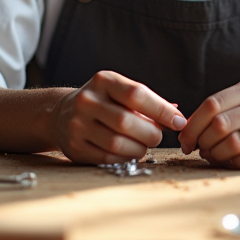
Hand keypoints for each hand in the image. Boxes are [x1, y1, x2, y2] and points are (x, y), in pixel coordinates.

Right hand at [48, 70, 186, 164]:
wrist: (60, 114)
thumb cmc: (103, 102)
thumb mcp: (120, 92)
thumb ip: (148, 102)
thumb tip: (177, 115)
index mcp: (103, 81)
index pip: (136, 94)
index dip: (161, 110)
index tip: (179, 122)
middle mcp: (87, 100)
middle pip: (127, 122)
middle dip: (151, 133)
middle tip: (156, 136)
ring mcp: (78, 125)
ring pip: (118, 144)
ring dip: (139, 149)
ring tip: (142, 144)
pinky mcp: (75, 148)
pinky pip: (108, 158)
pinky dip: (125, 158)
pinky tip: (128, 152)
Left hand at [178, 76, 239, 168]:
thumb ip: (229, 103)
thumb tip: (190, 124)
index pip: (213, 104)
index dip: (193, 123)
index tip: (185, 136)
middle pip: (219, 125)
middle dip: (201, 140)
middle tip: (196, 148)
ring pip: (232, 143)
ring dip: (214, 153)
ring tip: (211, 155)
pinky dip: (231, 163)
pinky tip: (228, 162)